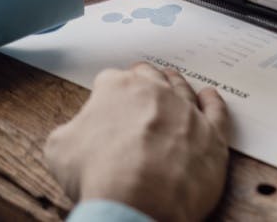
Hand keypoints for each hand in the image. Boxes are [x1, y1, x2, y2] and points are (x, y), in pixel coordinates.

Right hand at [44, 63, 230, 221]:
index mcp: (118, 89)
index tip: (106, 100)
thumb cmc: (99, 173)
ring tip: (173, 80)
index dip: (106, 92)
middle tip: (140, 83)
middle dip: (143, 79)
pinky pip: (216, 110)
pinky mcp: (212, 133)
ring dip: (176, 84)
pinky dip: (213, 102)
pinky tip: (210, 96)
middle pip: (150, 77)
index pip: (110, 80)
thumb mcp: (59, 148)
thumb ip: (71, 130)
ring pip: (183, 89)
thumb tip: (76, 133)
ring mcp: (187, 111)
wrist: (139, 199)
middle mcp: (157, 92)